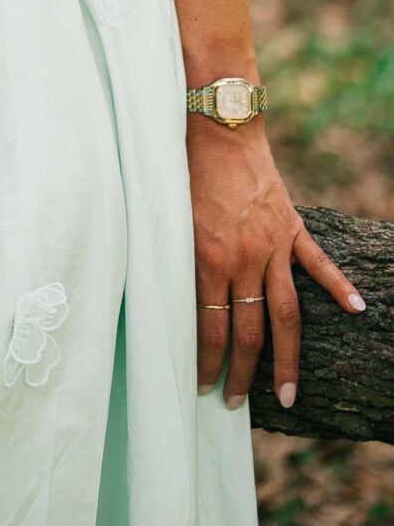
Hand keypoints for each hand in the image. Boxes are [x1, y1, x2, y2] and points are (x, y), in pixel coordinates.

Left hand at [189, 120, 365, 410]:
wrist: (215, 123)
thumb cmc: (180, 166)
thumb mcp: (169, 218)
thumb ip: (176, 260)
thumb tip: (171, 306)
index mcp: (208, 257)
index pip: (211, 326)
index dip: (208, 361)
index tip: (204, 387)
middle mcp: (244, 257)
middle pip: (249, 330)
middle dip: (243, 372)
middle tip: (236, 403)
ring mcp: (272, 244)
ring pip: (285, 312)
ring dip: (287, 357)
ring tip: (290, 394)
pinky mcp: (291, 225)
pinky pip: (318, 264)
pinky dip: (339, 287)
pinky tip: (357, 311)